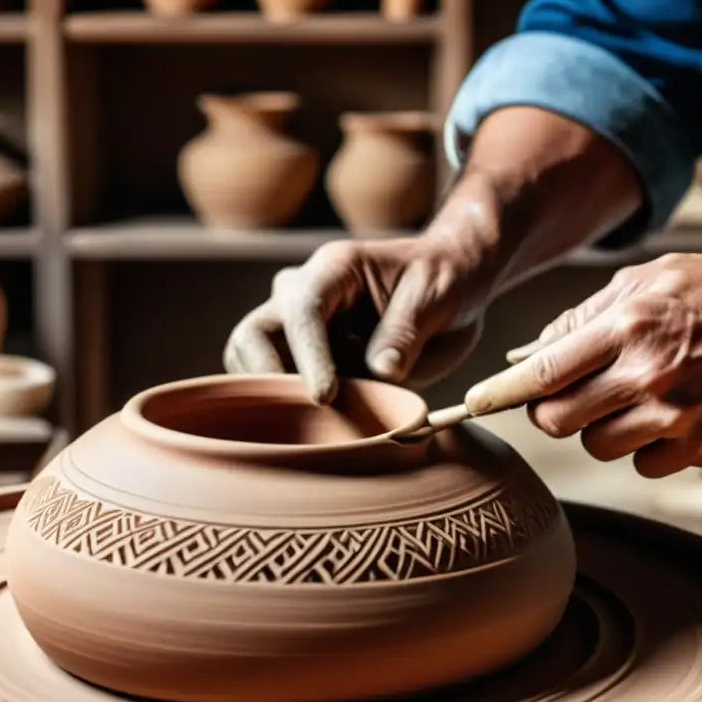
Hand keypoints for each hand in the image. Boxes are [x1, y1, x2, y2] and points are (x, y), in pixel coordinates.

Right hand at [224, 232, 500, 404]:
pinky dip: (288, 412)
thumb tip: (381, 372)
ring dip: (275, 400)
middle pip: (252, 336)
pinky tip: (320, 430)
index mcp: (335, 270)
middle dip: (268, 379)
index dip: (308, 357)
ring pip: (250, 365)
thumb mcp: (438, 295)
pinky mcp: (304, 360)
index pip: (301, 311)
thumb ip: (406, 332)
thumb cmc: (445, 280)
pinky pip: (276, 388)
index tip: (326, 397)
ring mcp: (297, 328)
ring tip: (316, 425)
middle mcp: (301, 294)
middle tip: (307, 414)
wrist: (451, 283)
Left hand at [482, 253, 701, 477]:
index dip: (499, 394)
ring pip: (596, 446)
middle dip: (549, 414)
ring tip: (633, 398)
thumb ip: (582, 317)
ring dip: (600, 429)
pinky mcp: (700, 448)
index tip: (468, 406)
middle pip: (556, 421)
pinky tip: (669, 417)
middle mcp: (645, 374)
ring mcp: (674, 416)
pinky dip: (644, 447)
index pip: (543, 371)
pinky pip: (641, 465)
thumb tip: (525, 355)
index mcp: (626, 326)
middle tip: (566, 398)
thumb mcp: (648, 281)